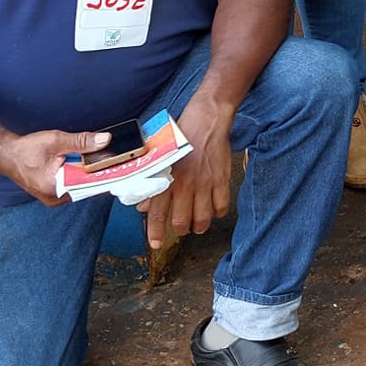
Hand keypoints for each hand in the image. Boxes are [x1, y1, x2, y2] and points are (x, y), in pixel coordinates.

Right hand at [0, 127, 118, 205]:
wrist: (7, 155)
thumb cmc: (27, 149)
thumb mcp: (56, 141)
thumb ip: (81, 141)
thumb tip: (105, 140)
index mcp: (55, 188)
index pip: (89, 184)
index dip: (106, 173)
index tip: (122, 164)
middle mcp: (57, 198)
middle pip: (88, 186)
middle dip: (101, 172)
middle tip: (118, 159)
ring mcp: (56, 197)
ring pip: (83, 185)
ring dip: (92, 173)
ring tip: (106, 160)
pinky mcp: (56, 193)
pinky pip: (75, 185)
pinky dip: (82, 174)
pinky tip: (90, 165)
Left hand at [138, 99, 233, 250]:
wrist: (206, 120)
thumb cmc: (180, 136)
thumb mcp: (159, 159)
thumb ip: (152, 184)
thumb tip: (144, 207)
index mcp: (165, 179)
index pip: (158, 215)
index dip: (156, 233)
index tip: (155, 245)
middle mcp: (184, 185)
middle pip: (181, 221)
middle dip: (180, 230)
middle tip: (181, 228)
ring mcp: (205, 183)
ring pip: (202, 219)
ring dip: (199, 226)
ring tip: (197, 225)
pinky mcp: (222, 179)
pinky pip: (221, 206)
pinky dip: (218, 213)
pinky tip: (214, 210)